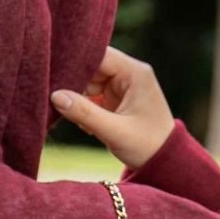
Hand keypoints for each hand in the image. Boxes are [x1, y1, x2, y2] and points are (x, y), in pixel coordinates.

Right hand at [50, 45, 174, 172]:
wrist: (164, 163)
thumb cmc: (147, 146)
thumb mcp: (114, 131)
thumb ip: (84, 113)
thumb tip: (55, 96)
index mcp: (135, 73)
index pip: (99, 56)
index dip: (77, 63)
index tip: (56, 76)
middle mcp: (129, 74)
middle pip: (92, 69)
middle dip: (76, 86)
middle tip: (61, 104)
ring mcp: (122, 87)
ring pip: (89, 84)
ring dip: (80, 101)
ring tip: (82, 123)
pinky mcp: (117, 100)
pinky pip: (93, 97)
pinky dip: (86, 109)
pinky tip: (88, 127)